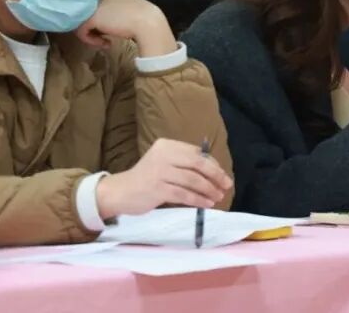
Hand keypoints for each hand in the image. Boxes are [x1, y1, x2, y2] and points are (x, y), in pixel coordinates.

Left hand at [76, 0, 176, 55]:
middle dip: (91, 25)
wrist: (146, 22)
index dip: (93, 14)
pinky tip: (107, 42)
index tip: (103, 26)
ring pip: (79, 21)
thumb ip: (106, 6)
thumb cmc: (137, 15)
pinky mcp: (90, 17)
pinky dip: (92, 40)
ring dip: (92, 33)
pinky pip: (81, 32)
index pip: (88, 0)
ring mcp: (90, 4)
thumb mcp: (119, 6)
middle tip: (103, 35)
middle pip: (81, 11)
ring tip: (104, 40)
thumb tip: (94, 20)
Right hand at [95, 138, 233, 218]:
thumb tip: (214, 173)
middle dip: (215, 176)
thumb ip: (184, 164)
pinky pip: (184, 194)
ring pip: (193, 180)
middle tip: (226, 186)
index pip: (197, 153)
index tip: (222, 176)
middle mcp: (164, 155)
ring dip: (209, 190)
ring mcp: (160, 172)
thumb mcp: (164, 163)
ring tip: (217, 197)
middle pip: (197, 164)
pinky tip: (206, 204)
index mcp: (167, 145)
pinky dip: (198, 200)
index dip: (213, 165)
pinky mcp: (157, 189)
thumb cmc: (147, 179)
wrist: (121, 192)